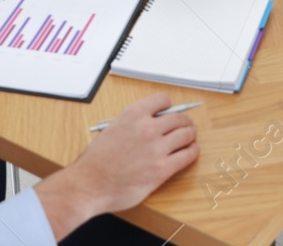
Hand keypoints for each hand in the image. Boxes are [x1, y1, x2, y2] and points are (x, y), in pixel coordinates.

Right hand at [36, 93, 199, 237]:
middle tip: (186, 125)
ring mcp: (156, 148)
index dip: (169, 105)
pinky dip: (192, 151)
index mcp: (133, 114)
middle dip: (184, 121)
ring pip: (186, 134)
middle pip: (179, 117)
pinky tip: (192, 151)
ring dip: (190, 135)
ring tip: (190, 137)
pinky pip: (187, 155)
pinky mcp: (162, 168)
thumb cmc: (97, 160)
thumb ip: (133, 123)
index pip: (162, 99)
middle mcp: (148, 127)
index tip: (171, 110)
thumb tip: (151, 121)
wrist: (90, 184)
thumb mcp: (112, 128)